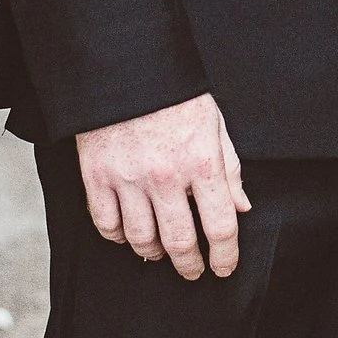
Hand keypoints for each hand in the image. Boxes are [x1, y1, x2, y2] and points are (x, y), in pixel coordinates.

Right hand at [75, 92, 249, 281]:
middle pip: (181, 242)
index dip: (226, 256)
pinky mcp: (96, 177)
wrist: (124, 66)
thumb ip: (229, 168)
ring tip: (162, 254)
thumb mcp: (214, 124)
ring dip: (155, 254)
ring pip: (142, 240)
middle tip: (194, 271)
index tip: (224, 268)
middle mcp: (166, 176)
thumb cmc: (173, 93)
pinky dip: (119, 238)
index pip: (220, 226)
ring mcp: (128, 179)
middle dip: (190, 265)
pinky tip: (129, 236)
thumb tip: (240, 207)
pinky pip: (107, 224)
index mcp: (201, 162)